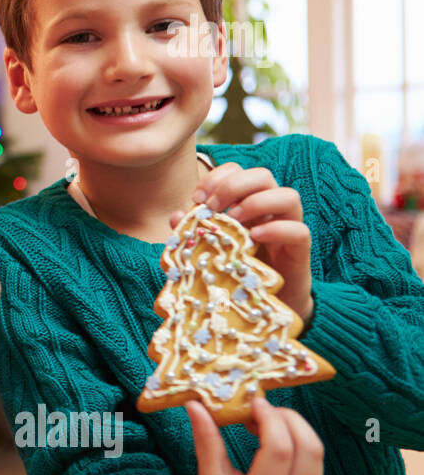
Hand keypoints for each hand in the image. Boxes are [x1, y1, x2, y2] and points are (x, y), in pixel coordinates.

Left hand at [171, 163, 312, 324]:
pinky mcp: (299, 249)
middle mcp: (269, 209)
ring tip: (235, 220)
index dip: (217, 177)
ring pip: (288, 196)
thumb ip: (193, 231)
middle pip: (263, 175)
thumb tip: (176, 217)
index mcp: (246, 201)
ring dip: (258, 202)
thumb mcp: (208, 248)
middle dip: (234, 185)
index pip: (238, 171)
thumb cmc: (233, 269)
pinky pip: (299, 230)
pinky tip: (255, 238)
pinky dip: (277, 229)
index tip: (198, 198)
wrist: (261, 303)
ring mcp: (287, 226)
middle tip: (213, 207)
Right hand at [190, 397, 323, 474]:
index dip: (270, 418)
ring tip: (266, 424)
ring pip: (317, 454)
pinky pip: (315, 467)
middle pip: (309, 447)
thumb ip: (206, 442)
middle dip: (288, 418)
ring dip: (296, 430)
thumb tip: (196, 406)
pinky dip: (299, 446)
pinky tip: (276, 443)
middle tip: (263, 409)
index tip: (253, 403)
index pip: (279, 448)